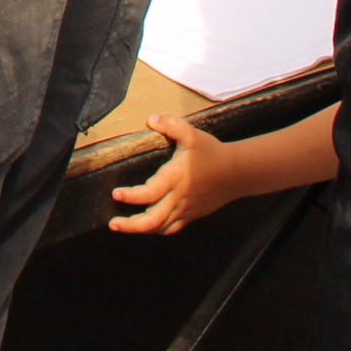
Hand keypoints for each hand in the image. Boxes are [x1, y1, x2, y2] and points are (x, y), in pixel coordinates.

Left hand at [110, 117, 231, 235]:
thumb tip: (151, 119)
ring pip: (161, 227)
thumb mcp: (193, 134)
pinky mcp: (192, 215)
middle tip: (113, 224)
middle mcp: (179, 197)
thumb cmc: (212, 152)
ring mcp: (186, 209)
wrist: (237, 172)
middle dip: (131, 225)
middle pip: (153, 220)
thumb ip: (172, 125)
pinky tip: (148, 227)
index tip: (116, 194)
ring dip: (141, 230)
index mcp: (176, 178)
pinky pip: (173, 228)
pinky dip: (158, 230)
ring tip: (123, 226)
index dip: (132, 196)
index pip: (150, 193)